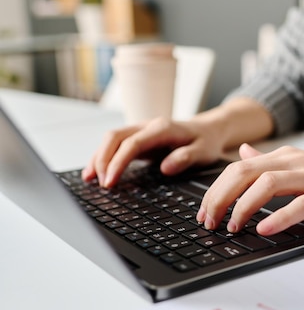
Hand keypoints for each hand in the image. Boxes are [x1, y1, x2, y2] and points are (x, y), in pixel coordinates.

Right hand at [82, 117, 224, 187]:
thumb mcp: (203, 151)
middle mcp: (148, 126)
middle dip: (103, 159)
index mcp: (162, 128)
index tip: (110, 180)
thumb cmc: (206, 141)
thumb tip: (166, 167)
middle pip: (115, 137)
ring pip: (111, 139)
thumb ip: (186, 158)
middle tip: (101, 184)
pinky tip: (94, 172)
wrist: (209, 130)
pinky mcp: (138, 138)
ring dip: (98, 157)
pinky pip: (115, 145)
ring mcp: (140, 130)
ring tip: (89, 179)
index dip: (118, 161)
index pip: (132, 143)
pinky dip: (103, 157)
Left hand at [196, 144, 303, 235]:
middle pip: (244, 173)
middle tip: (208, 222)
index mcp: (288, 157)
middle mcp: (297, 162)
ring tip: (231, 227)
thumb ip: (272, 161)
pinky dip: (280, 217)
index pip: (239, 168)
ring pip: (267, 184)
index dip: (215, 190)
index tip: (204, 213)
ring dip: (243, 206)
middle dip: (219, 197)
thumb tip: (243, 153)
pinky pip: (301, 203)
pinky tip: (266, 230)